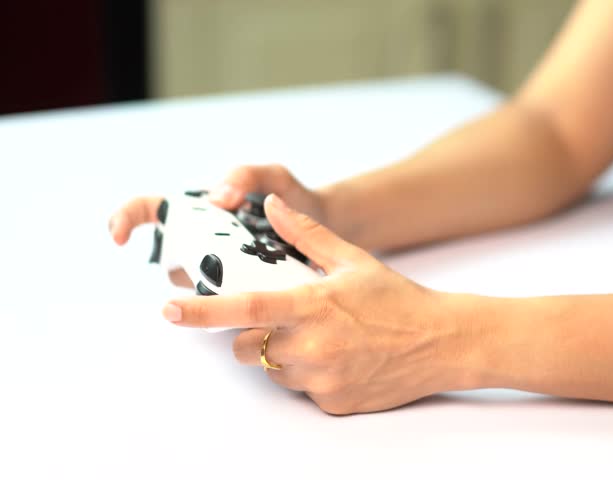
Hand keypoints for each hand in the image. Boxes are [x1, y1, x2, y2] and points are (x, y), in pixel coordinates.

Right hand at [108, 164, 326, 286]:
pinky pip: (226, 305)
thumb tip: (217, 197)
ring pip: (197, 286)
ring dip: (214, 288)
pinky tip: (260, 302)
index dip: (125, 220)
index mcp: (202, 210)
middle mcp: (204, 243)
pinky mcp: (242, 294)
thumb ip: (245, 175)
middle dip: (186, 266)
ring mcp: (221, 270)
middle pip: (172, 258)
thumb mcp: (273, 176)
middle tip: (220, 265)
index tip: (118, 238)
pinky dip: (236, 305)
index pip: (149, 210)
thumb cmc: (296, 198)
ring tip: (251, 280)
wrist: (332, 228)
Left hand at [162, 195, 472, 414]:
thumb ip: (306, 235)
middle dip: (252, 336)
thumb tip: (271, 207)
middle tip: (286, 321)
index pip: (246, 308)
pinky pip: (301, 391)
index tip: (169, 309)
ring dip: (283, 356)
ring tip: (323, 339)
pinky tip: (341, 359)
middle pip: (247, 349)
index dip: (202, 311)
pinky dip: (310, 376)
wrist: (441, 342)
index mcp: (312, 305)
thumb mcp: (354, 261)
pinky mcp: (333, 403)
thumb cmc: (398, 299)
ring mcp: (322, 379)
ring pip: (273, 371)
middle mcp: (312, 346)